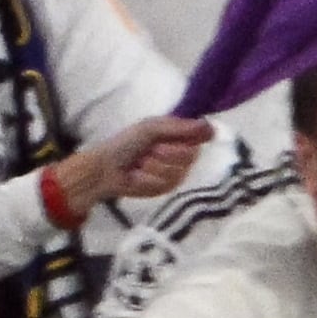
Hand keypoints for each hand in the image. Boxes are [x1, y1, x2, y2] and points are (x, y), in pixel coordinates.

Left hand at [51, 113, 211, 212]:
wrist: (105, 169)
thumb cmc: (126, 143)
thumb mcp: (151, 128)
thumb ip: (180, 128)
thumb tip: (211, 127)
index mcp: (178, 136)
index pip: (200, 137)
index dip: (191, 139)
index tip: (174, 138)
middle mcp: (180, 154)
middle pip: (191, 156)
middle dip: (167, 153)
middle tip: (150, 150)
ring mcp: (174, 173)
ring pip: (178, 172)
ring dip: (154, 167)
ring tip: (140, 164)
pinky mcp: (165, 189)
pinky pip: (166, 184)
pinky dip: (148, 179)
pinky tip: (137, 176)